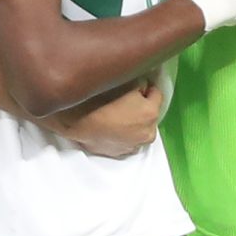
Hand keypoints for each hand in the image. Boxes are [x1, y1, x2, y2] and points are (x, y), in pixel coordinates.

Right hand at [48, 79, 163, 157]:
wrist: (78, 121)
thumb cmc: (100, 101)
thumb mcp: (124, 83)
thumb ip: (140, 83)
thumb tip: (144, 85)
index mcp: (151, 113)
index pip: (157, 94)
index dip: (147, 88)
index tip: (138, 86)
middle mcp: (147, 133)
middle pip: (150, 114)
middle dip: (142, 107)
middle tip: (126, 101)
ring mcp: (134, 145)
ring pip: (139, 129)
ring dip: (134, 122)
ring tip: (118, 115)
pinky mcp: (121, 153)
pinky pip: (128, 140)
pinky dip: (124, 133)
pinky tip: (113, 126)